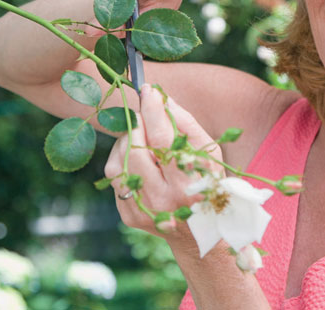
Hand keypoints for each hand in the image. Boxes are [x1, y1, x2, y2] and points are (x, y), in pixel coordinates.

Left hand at [104, 84, 222, 244]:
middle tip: (145, 116)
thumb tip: (161, 98)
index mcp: (189, 184)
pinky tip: (140, 163)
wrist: (200, 234)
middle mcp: (164, 200)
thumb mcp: (209, 154)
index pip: (163, 139)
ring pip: (119, 163)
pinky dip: (125, 161)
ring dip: (127, 143)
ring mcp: (143, 210)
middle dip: (138, 125)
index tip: (149, 90)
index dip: (153, 110)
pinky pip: (115, 178)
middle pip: (136, 150)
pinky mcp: (129, 215)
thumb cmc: (208, 185)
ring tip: (143, 141)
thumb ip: (186, 124)